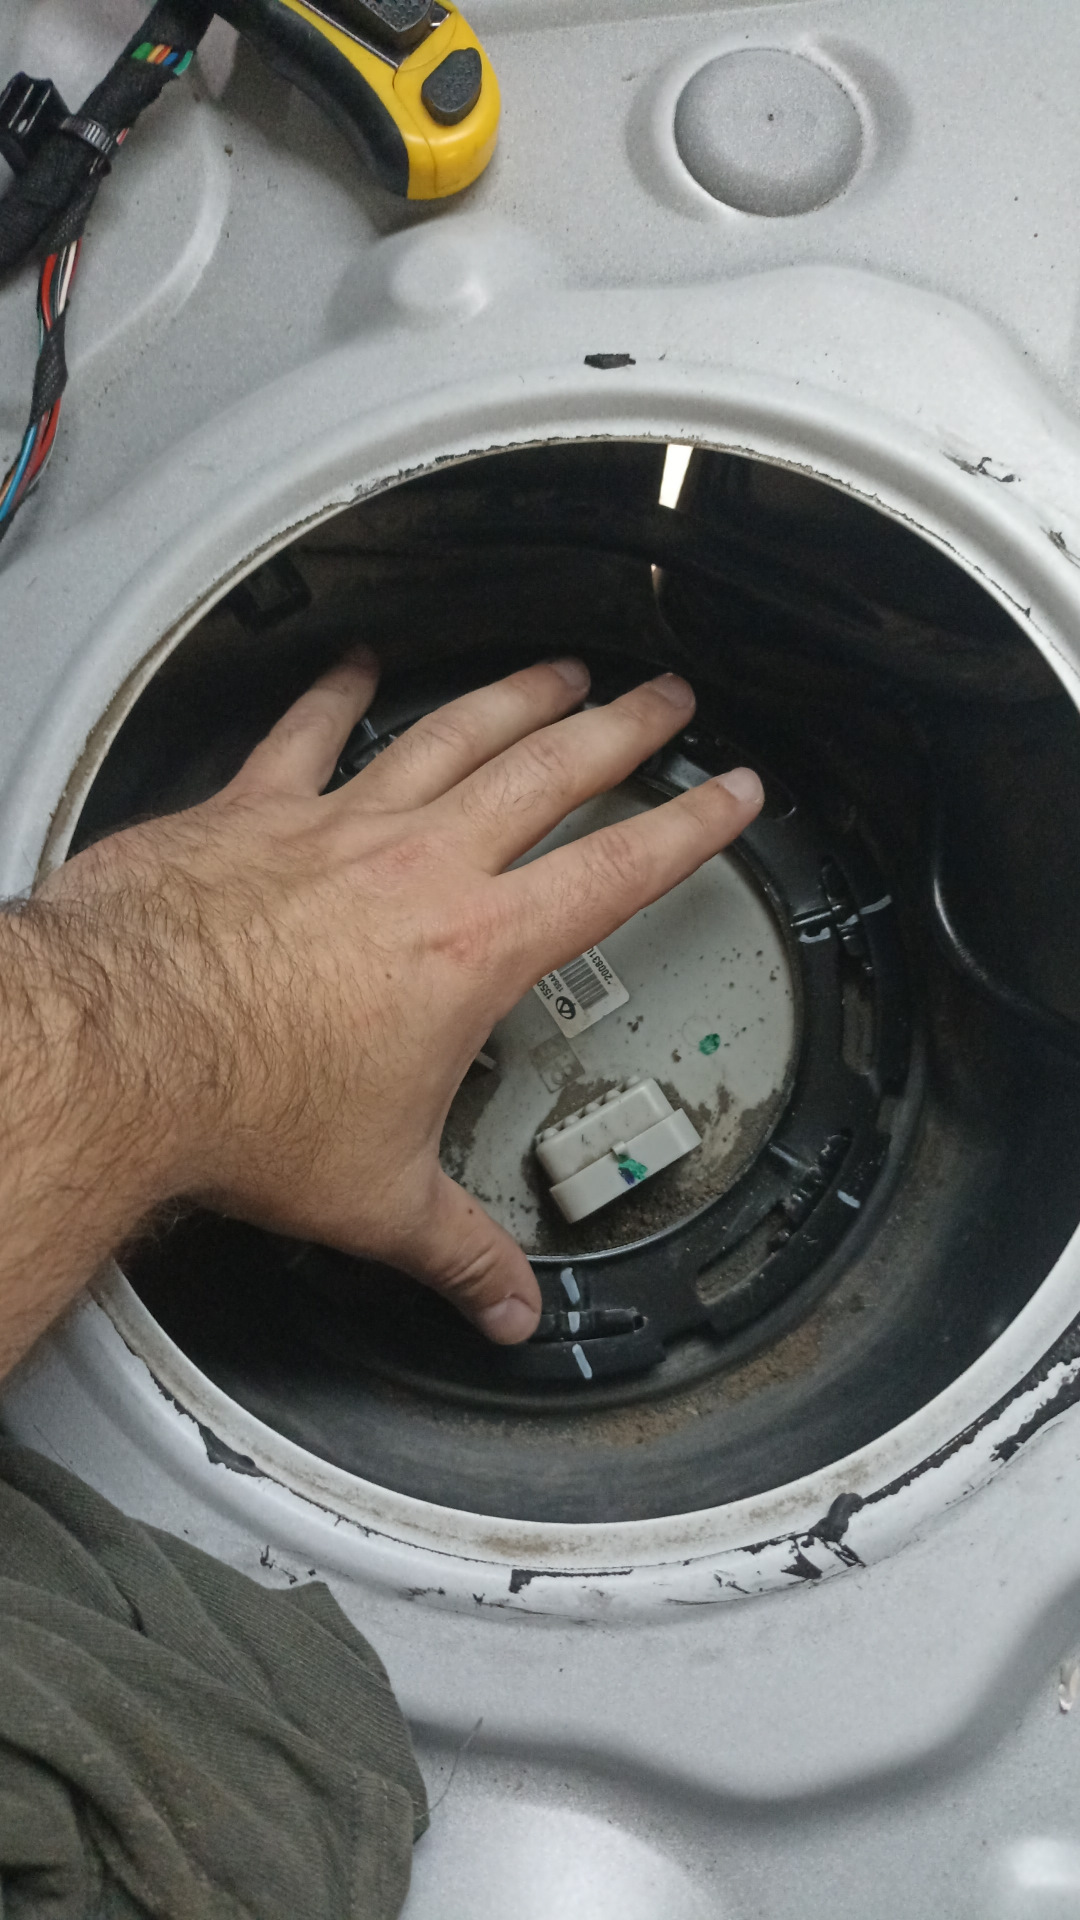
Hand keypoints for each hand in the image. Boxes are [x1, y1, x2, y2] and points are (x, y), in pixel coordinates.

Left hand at [29, 654, 762, 1347]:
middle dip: (621, 728)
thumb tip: (506, 1307)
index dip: (690, 829)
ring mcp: (333, 826)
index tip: (731, 794)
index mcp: (471, 949)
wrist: (120, 1054)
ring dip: (512, 698)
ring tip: (558, 672)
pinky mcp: (249, 813)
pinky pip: (304, 734)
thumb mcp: (379, 1201)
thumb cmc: (242, 1110)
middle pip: (548, 771)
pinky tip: (356, 665)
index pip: (614, 873)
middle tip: (665, 698)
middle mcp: (414, 866)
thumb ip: (460, 1252)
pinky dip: (334, 695)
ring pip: (448, 735)